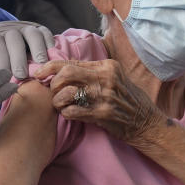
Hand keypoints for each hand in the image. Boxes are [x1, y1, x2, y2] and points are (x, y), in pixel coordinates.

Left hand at [0, 20, 54, 78]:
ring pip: (33, 35)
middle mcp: (10, 29)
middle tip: (21, 75)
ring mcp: (26, 28)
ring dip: (38, 50)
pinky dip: (50, 45)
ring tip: (41, 66)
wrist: (3, 35)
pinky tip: (51, 58)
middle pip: (15, 40)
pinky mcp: (40, 29)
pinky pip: (46, 34)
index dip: (2, 61)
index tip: (5, 77)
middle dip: (18, 59)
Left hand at [34, 59, 164, 143]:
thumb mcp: (115, 78)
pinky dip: (66, 113)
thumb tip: (64, 69)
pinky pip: (72, 111)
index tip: (39, 73)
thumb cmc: (128, 100)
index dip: (50, 67)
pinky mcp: (102, 113)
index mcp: (107, 65)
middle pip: (66, 73)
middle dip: (53, 83)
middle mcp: (105, 77)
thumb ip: (93, 72)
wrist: (145, 122)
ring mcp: (104, 96)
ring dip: (57, 101)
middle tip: (52, 92)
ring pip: (66, 93)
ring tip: (60, 105)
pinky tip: (69, 114)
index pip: (71, 62)